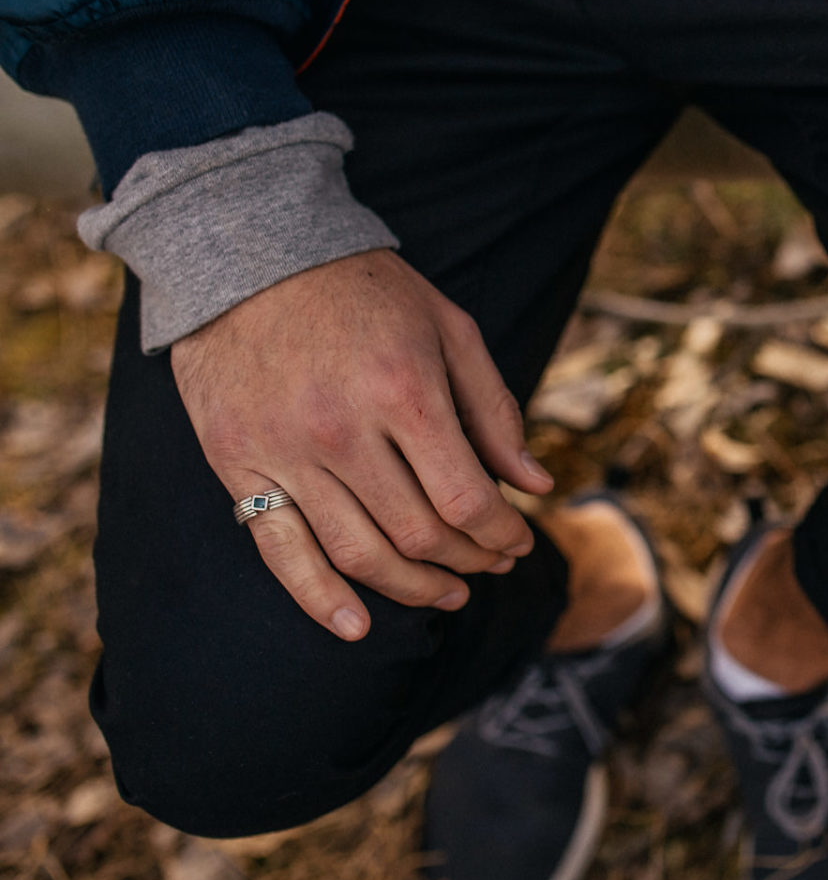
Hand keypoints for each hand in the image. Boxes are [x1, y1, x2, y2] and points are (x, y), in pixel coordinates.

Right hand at [172, 249, 554, 638]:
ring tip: (446, 592)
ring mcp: (285, 451)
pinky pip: (281, 550)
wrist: (250, 253)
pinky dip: (319, 598)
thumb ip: (495, 412)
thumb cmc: (365, 290)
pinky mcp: (238, 463)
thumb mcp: (449, 330)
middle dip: (468, 560)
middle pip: (419, 533)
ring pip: (359, 553)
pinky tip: (357, 626)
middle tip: (489, 566)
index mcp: (405, 392)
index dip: (502, 534)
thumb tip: (537, 485)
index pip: (467, 499)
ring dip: (413, 586)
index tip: (518, 541)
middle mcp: (343, 430)